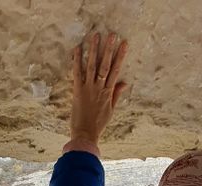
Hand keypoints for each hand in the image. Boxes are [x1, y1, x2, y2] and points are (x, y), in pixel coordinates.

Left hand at [69, 31, 127, 147]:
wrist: (85, 134)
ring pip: (92, 66)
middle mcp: (99, 88)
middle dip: (109, 49)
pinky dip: (77, 60)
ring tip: (96, 36)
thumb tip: (124, 83)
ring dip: (94, 50)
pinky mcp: (77, 91)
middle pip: (105, 65)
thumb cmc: (98, 124)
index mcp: (108, 92)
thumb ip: (116, 95)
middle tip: (112, 35)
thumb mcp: (111, 110)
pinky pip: (77, 73)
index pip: (116, 70)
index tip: (124, 44)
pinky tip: (78, 49)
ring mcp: (88, 88)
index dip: (120, 56)